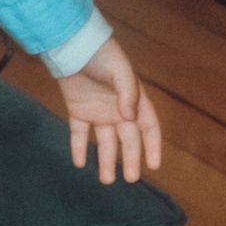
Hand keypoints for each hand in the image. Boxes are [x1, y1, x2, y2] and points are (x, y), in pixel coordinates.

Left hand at [55, 36, 161, 182]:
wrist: (72, 44)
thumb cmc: (101, 54)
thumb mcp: (119, 71)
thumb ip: (128, 94)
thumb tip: (130, 120)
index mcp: (133, 100)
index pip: (148, 127)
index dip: (152, 145)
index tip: (153, 165)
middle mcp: (117, 109)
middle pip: (127, 139)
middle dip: (130, 159)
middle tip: (130, 179)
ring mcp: (98, 111)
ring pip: (105, 141)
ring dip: (106, 160)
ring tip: (106, 180)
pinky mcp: (78, 110)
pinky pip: (80, 133)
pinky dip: (79, 148)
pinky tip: (79, 163)